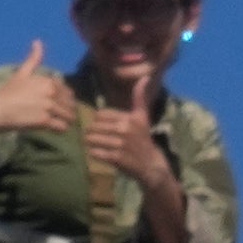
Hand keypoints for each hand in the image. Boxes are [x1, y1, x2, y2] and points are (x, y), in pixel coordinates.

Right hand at [0, 41, 71, 142]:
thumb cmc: (8, 92)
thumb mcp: (22, 73)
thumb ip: (33, 59)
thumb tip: (38, 41)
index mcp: (48, 81)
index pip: (68, 92)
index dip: (64, 100)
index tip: (56, 105)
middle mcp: (51, 92)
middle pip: (71, 105)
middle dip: (67, 111)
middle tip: (58, 116)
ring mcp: (49, 106)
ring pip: (69, 116)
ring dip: (66, 121)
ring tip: (57, 123)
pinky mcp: (45, 121)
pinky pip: (62, 127)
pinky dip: (60, 129)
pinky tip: (53, 129)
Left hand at [78, 72, 172, 198]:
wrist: (151, 165)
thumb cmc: (143, 140)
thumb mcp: (143, 117)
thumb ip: (140, 98)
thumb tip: (145, 77)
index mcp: (129, 118)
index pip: (100, 115)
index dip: (98, 122)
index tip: (103, 128)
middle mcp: (125, 129)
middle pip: (94, 126)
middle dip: (92, 132)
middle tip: (95, 138)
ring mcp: (121, 144)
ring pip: (92, 139)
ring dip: (90, 143)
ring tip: (95, 145)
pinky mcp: (117, 159)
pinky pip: (95, 153)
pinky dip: (94, 154)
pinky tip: (99, 154)